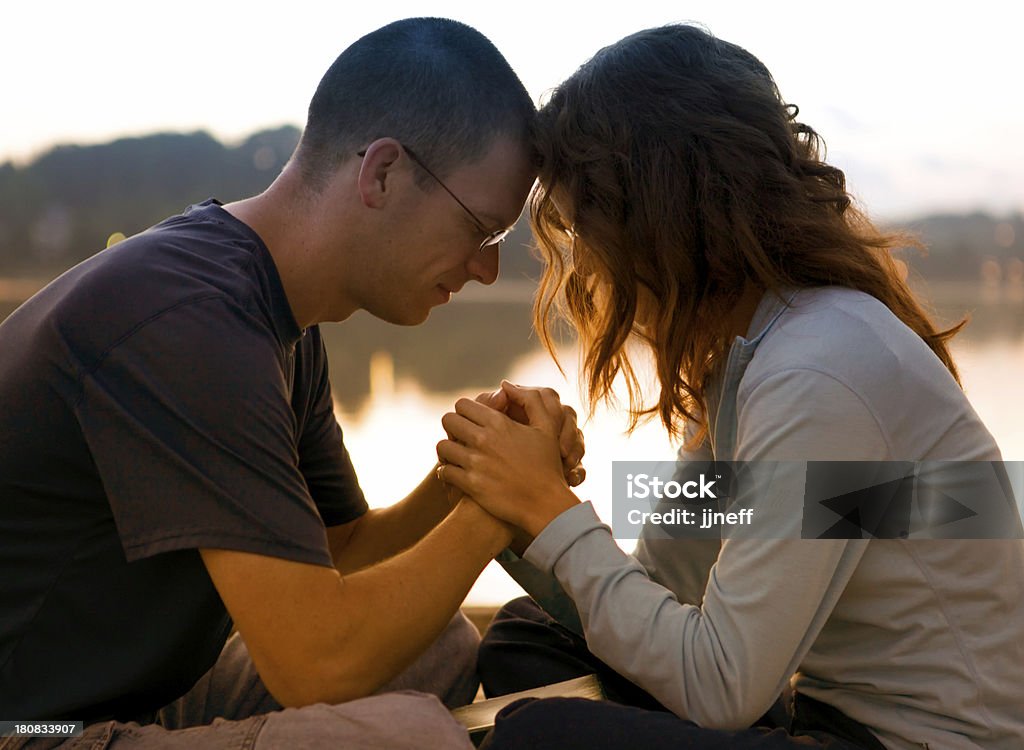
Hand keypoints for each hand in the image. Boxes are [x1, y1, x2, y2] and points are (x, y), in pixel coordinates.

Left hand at [436, 384, 579, 537]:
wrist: (545, 504)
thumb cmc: (547, 465)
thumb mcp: (547, 428)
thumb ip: (530, 400)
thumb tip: (505, 385)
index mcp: (499, 423)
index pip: (463, 404)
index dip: (464, 412)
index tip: (470, 422)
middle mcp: (484, 440)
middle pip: (448, 420)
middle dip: (452, 428)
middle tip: (460, 437)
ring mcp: (476, 463)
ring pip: (442, 446)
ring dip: (447, 450)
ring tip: (455, 456)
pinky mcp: (470, 484)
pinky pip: (444, 472)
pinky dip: (446, 473)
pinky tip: (454, 474)